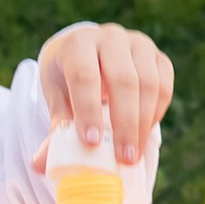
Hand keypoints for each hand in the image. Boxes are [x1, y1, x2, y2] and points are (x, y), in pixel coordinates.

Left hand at [40, 20, 175, 166]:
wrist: (88, 52)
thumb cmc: (68, 78)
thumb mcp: (57, 95)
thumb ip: (55, 126)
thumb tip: (40, 165)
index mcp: (78, 44)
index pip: (85, 76)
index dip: (88, 110)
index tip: (92, 143)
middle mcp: (111, 38)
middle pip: (123, 80)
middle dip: (125, 123)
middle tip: (123, 157)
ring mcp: (138, 44)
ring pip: (149, 83)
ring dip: (143, 123)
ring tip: (133, 154)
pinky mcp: (159, 57)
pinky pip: (164, 86)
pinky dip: (157, 113)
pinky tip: (144, 133)